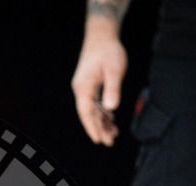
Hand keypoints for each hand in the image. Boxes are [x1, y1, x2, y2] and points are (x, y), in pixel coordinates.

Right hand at [70, 29, 126, 145]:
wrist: (101, 35)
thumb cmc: (108, 50)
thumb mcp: (114, 70)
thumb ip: (112, 89)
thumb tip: (111, 108)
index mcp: (84, 87)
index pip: (86, 112)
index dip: (92, 128)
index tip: (99, 140)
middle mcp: (81, 89)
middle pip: (88, 114)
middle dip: (99, 128)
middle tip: (110, 141)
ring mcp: (84, 87)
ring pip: (91, 110)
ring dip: (101, 121)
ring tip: (113, 133)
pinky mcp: (89, 84)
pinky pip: (94, 103)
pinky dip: (102, 112)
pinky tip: (110, 118)